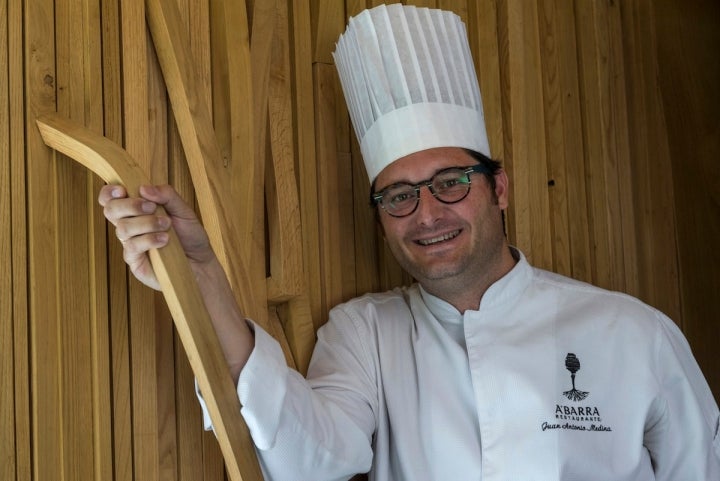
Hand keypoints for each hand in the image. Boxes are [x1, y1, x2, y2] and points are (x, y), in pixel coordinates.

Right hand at [98, 184, 213, 289]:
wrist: (200, 261)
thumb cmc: (189, 234)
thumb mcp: (183, 210)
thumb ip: (166, 195)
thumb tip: (143, 188)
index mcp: (136, 210)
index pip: (110, 199)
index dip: (109, 192)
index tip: (123, 190)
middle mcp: (129, 226)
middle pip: (111, 210)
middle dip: (131, 205)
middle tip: (152, 207)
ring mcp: (130, 244)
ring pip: (123, 228)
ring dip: (147, 223)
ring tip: (167, 225)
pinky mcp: (134, 261)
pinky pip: (132, 247)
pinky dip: (149, 239)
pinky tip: (164, 240)